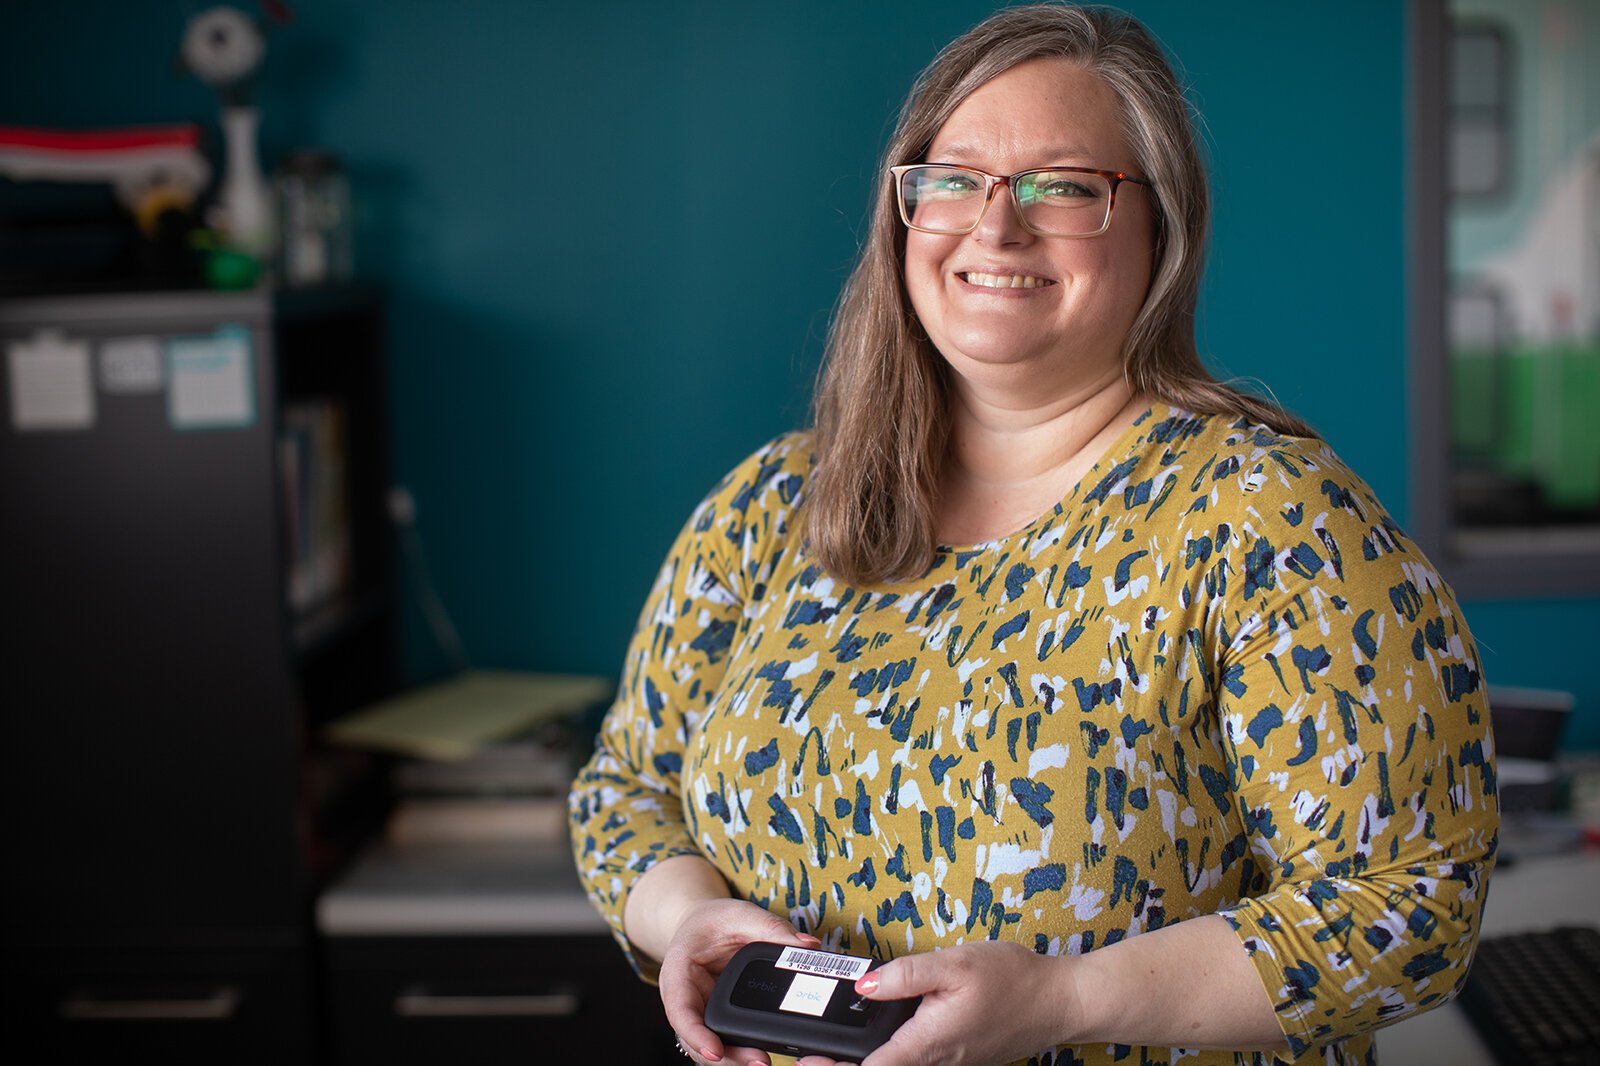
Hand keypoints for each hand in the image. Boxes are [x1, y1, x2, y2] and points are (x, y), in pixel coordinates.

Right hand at [661, 897, 822, 1065]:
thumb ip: (772, 928)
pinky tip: (762, 1052)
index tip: (716, 1051)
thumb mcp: (741, 914)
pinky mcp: (716, 1018)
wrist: (703, 925)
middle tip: (759, 1060)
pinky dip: (740, 1050)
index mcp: (678, 971)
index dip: (695, 1034)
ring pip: (709, 1046)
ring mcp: (700, 1012)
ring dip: (734, 1058)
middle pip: (696, 1038)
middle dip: (725, 1055)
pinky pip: (723, 1040)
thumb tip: (809, 947)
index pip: (679, 1010)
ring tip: (764, 1060)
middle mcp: (685, 998)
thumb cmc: (714, 920)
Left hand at [795, 941, 1074, 1065]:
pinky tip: (881, 1031)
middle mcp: (935, 1063)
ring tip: (836, 1042)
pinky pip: (916, 1060)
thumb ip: (905, 975)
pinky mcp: (956, 1058)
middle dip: (845, 1061)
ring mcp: (947, 1064)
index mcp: (927, 1044)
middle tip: (810, 1051)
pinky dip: (892, 1051)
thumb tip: (862, 984)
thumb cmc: (1013, 981)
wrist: (1060, 1001)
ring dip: (868, 1057)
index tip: (807, 1059)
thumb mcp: (955, 964)